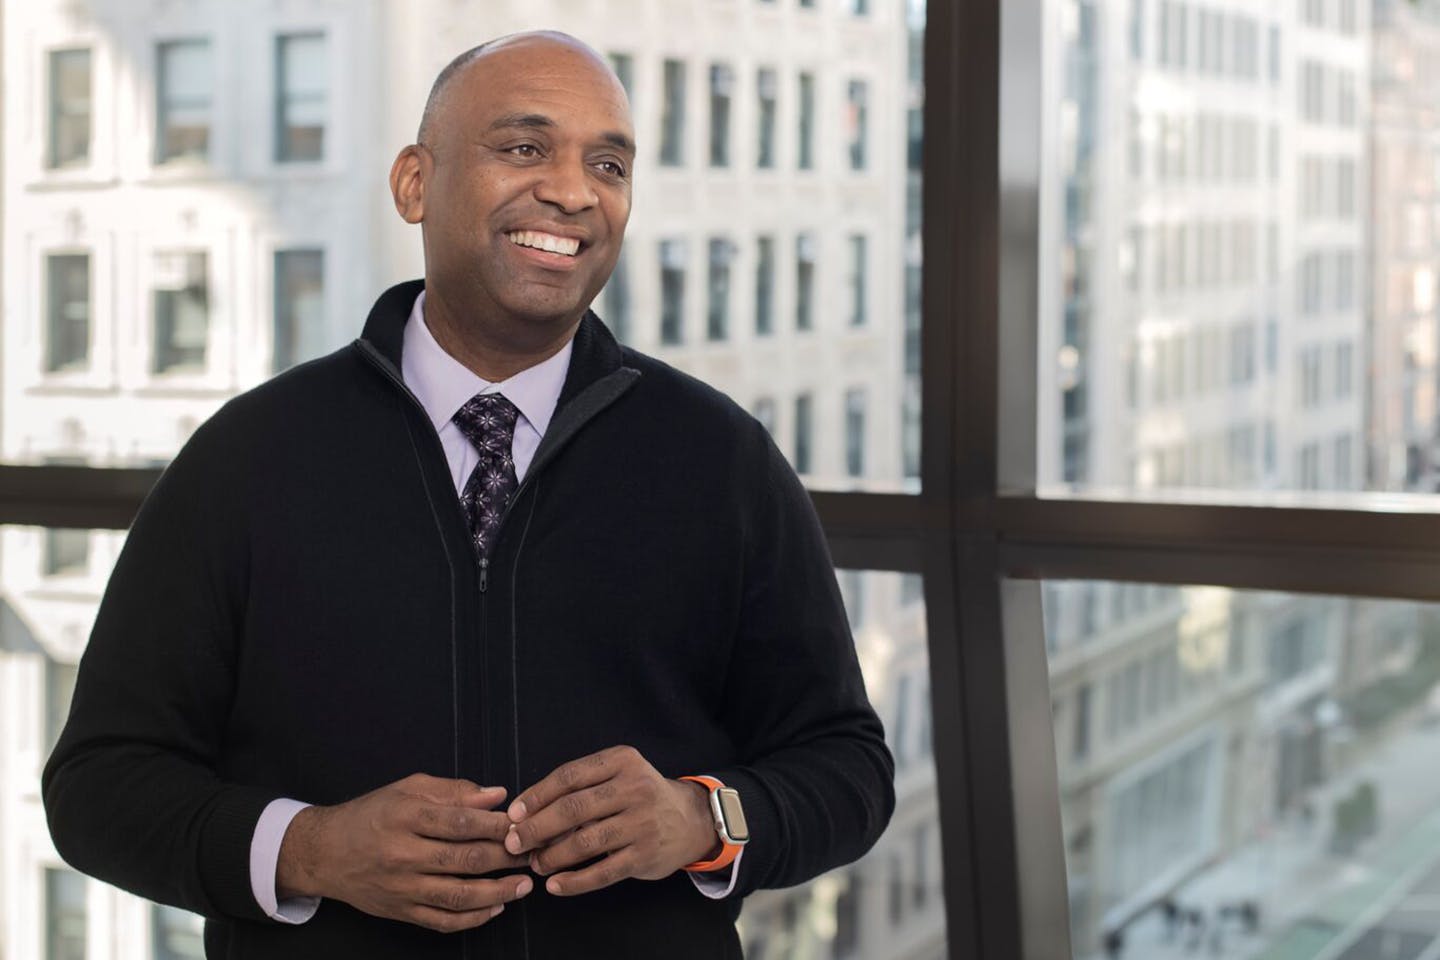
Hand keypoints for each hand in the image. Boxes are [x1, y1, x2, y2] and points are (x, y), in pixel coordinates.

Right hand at [277, 773, 533, 932]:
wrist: (325, 852)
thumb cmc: (372, 814)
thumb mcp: (408, 788)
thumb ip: (454, 790)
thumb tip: (497, 795)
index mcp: (406, 817)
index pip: (460, 823)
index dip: (496, 825)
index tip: (522, 823)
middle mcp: (403, 854)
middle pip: (464, 860)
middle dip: (505, 858)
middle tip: (531, 854)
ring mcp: (402, 887)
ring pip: (458, 895)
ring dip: (497, 892)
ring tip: (524, 886)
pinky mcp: (401, 911)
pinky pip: (442, 921)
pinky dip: (472, 918)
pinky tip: (495, 908)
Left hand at [503, 746, 720, 895]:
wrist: (691, 819)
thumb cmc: (640, 796)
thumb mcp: (618, 775)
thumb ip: (580, 788)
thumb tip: (527, 814)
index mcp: (622, 761)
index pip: (569, 776)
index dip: (536, 796)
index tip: (513, 814)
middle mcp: (635, 788)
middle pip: (573, 808)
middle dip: (536, 828)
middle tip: (514, 843)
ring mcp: (642, 823)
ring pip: (586, 842)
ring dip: (552, 856)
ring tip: (536, 864)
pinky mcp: (645, 855)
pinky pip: (603, 872)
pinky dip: (575, 882)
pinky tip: (556, 885)